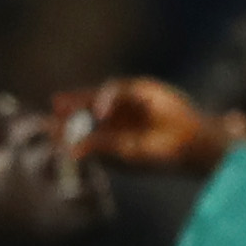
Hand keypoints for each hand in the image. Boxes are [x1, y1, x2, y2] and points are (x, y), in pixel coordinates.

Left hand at [56, 77, 245, 174]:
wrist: (196, 144)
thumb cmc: (164, 156)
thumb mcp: (127, 153)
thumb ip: (100, 147)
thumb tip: (70, 151)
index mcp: (115, 138)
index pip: (85, 130)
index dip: (67, 129)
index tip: (49, 131)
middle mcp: (121, 119)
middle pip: (87, 110)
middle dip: (69, 110)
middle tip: (49, 112)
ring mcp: (131, 103)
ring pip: (98, 97)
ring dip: (79, 100)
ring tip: (60, 104)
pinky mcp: (142, 89)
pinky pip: (117, 90)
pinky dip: (106, 99)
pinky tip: (100, 113)